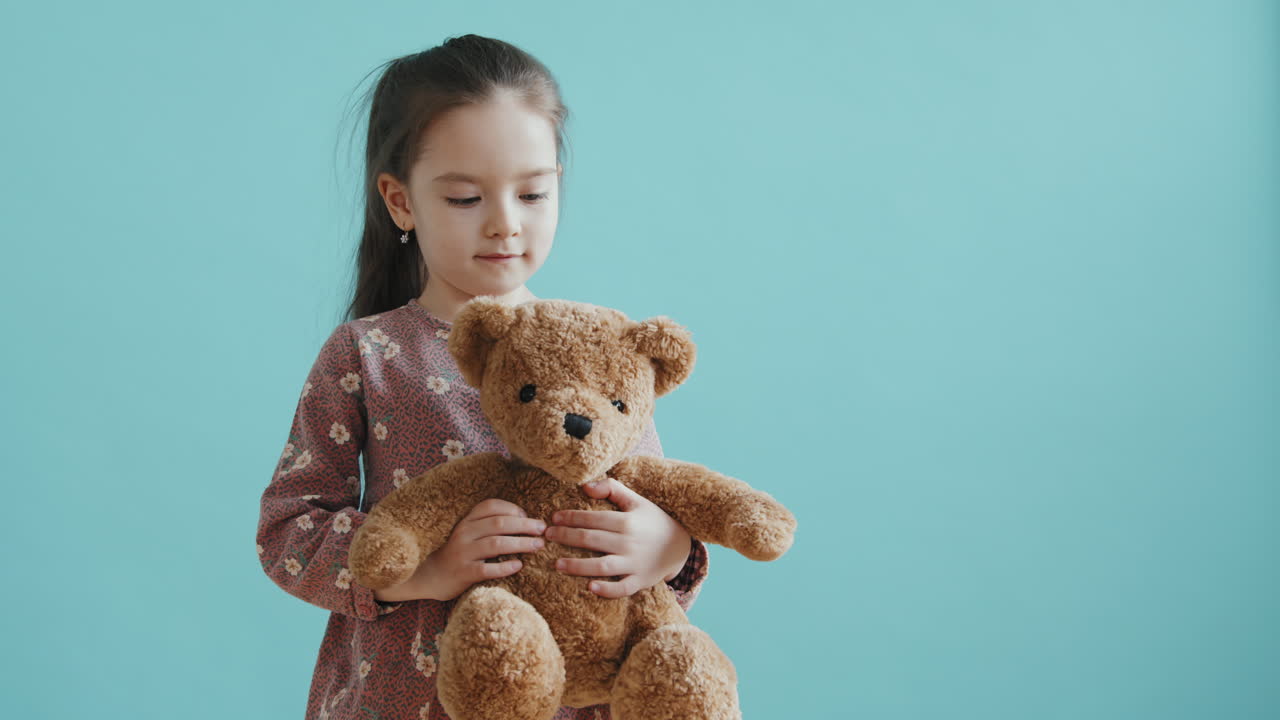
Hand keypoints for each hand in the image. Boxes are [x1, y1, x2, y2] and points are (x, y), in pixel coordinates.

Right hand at [372, 498, 544, 601]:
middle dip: (525, 525)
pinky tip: (518, 566)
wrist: (431, 576)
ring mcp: (463, 553)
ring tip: (538, 546)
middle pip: (499, 523)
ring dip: (521, 544)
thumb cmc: (458, 553)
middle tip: (542, 530)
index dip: (513, 509)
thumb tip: (524, 519)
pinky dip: (505, 567)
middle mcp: (463, 533)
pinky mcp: (463, 573)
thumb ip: (488, 524)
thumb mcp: (468, 533)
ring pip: (496, 544)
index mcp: (466, 520)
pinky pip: (487, 569)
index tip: (527, 516)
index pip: (491, 506)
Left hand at [545, 477, 691, 598]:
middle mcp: (629, 542)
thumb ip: (612, 489)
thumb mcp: (637, 501)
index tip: (553, 518)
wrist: (680, 546)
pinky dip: (607, 590)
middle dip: (566, 537)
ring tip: (557, 564)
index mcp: (627, 521)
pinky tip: (590, 587)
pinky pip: (622, 588)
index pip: (592, 518)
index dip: (571, 517)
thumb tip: (585, 486)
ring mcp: (634, 564)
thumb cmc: (652, 521)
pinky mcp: (639, 581)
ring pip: (602, 566)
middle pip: (591, 540)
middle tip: (548, 536)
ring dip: (577, 566)